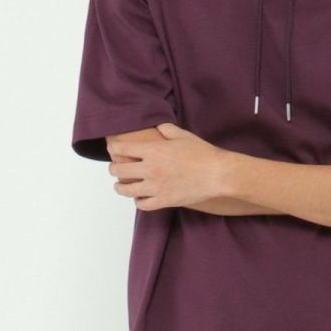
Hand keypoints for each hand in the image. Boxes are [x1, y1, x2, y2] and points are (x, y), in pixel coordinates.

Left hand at [107, 122, 227, 210]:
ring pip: (126, 190)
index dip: (113, 148)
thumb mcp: (183, 135)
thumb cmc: (203, 154)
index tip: (112, 149)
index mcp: (153, 151)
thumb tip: (157, 126)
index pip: (122, 149)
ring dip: (120, 187)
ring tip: (120, 186)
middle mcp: (151, 169)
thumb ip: (166, 129)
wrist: (218, 174)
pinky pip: (142, 204)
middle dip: (114, 168)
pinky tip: (139, 198)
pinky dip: (138, 201)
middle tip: (115, 168)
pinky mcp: (164, 201)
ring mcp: (156, 187)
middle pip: (119, 170)